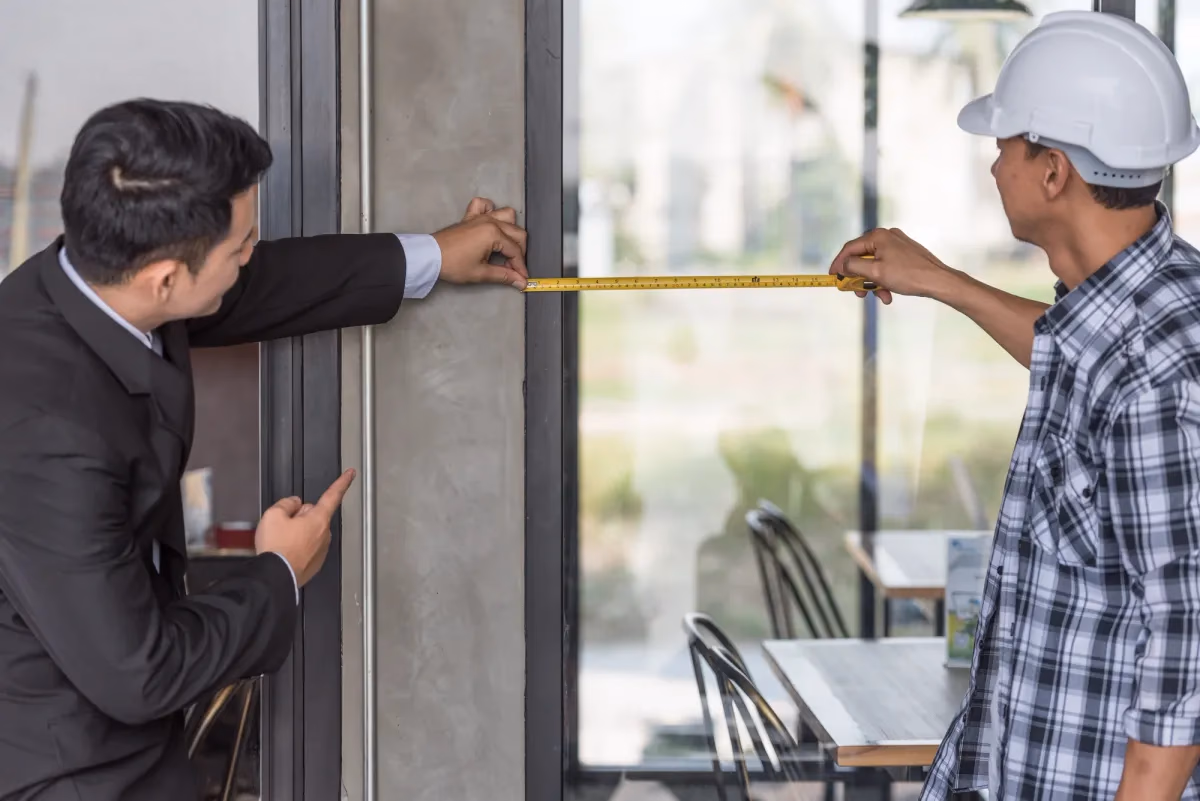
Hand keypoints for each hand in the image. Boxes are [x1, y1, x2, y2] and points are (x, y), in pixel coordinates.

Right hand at [256, 468, 355, 586]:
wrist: (275, 577)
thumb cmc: (276, 548)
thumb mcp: (273, 515)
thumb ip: (287, 503)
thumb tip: (293, 504)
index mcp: (319, 519)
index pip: (333, 495)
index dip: (342, 482)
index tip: (350, 474)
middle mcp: (324, 535)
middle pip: (314, 516)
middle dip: (301, 517)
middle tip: (283, 526)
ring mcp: (321, 551)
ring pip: (309, 533)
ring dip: (298, 534)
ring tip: (281, 542)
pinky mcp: (315, 564)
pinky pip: (307, 549)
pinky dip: (297, 548)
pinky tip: (285, 552)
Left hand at [432, 197, 528, 288]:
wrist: (429, 256)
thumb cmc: (454, 264)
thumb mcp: (481, 273)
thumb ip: (504, 276)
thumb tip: (521, 282)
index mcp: (494, 234)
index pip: (515, 251)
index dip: (520, 267)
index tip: (522, 279)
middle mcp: (491, 221)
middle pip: (517, 233)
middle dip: (519, 252)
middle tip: (514, 268)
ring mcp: (480, 216)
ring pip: (507, 215)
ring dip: (511, 229)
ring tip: (506, 246)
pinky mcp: (470, 216)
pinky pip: (484, 205)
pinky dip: (490, 210)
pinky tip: (490, 223)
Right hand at [829, 227, 953, 304]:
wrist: (938, 281)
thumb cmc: (907, 275)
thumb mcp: (875, 272)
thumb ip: (853, 266)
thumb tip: (842, 265)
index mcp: (878, 236)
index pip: (849, 248)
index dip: (839, 263)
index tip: (833, 277)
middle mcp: (886, 236)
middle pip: (862, 257)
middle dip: (859, 277)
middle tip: (858, 293)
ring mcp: (897, 244)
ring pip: (874, 264)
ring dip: (873, 282)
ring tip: (880, 297)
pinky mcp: (905, 253)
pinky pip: (886, 266)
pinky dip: (884, 280)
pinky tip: (889, 294)